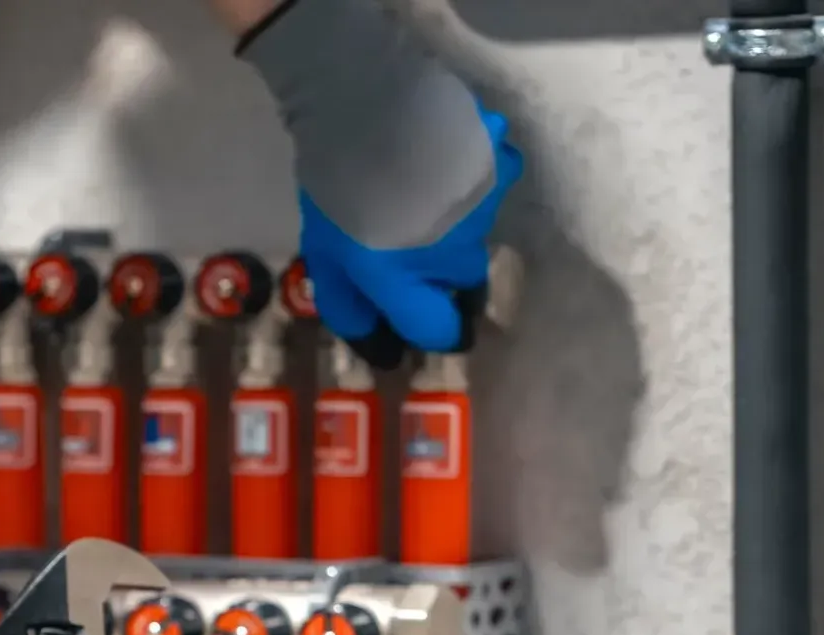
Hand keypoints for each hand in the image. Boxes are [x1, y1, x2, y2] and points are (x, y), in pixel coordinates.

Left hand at [240, 0, 522, 365]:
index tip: (425, 327)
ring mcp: (483, 211)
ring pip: (477, 238)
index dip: (433, 333)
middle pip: (464, 287)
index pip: (440, 333)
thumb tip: (380, 348)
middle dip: (446, 284)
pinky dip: (472, 184)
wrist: (366, 97)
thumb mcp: (324, 253)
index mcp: (407, 281)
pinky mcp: (499, 168)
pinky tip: (446, 165)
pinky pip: (492, 188)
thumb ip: (348, 305)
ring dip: (456, 231)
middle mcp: (454, 256)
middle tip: (417, 257)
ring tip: (424, 199)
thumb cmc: (335, 183)